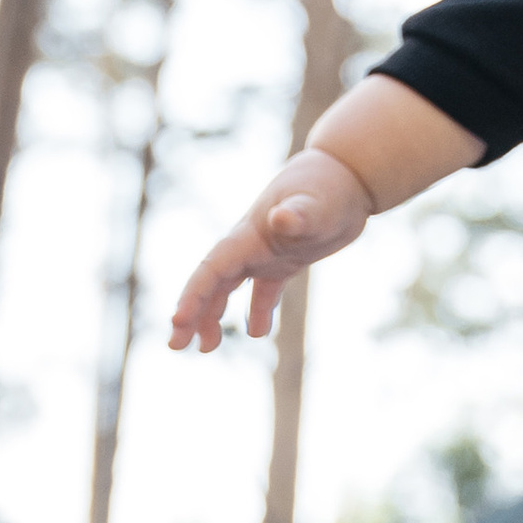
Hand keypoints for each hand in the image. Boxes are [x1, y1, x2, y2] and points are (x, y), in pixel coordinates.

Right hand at [167, 146, 372, 349]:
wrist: (348, 174)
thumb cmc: (329, 187)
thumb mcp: (315, 204)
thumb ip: (297, 215)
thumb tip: (280, 220)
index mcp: (248, 236)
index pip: (211, 270)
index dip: (192, 297)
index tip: (177, 323)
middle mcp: (250, 246)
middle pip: (211, 283)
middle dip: (192, 313)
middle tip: (175, 346)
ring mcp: (267, 253)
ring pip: (230, 288)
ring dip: (214, 315)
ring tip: (207, 348)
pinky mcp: (288, 260)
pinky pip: (265, 290)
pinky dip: (259, 310)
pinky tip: (257, 331)